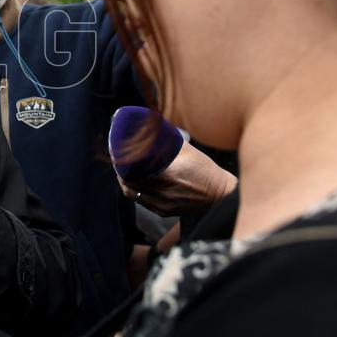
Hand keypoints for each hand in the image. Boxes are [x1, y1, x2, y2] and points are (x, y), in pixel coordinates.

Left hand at [120, 141, 237, 215]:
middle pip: (128, 183)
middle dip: (120, 171)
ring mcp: (162, 205)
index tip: (115, 152)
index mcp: (166, 176)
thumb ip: (168, 139)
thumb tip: (151, 124)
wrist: (221, 196)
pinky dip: (136, 191)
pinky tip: (135, 182)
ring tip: (123, 170)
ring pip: (133, 194)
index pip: (133, 171)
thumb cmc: (206, 171)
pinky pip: (142, 201)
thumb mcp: (187, 150)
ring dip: (126, 182)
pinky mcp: (164, 212)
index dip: (120, 163)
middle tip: (117, 159)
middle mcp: (162, 193)